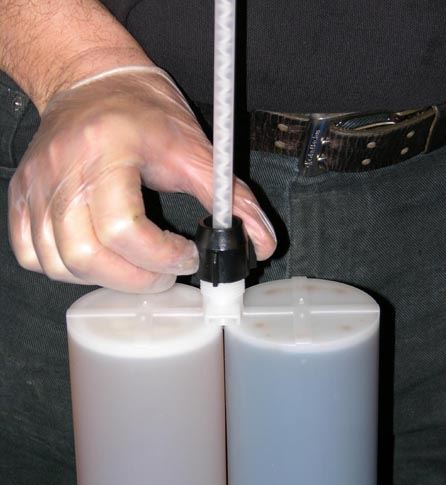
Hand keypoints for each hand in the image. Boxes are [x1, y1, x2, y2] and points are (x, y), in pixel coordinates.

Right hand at [8, 66, 276, 291]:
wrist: (93, 83)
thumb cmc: (144, 111)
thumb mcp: (195, 147)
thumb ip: (232, 198)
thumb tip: (262, 244)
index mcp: (106, 149)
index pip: (124, 228)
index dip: (161, 258)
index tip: (187, 257)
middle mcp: (61, 169)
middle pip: (86, 255)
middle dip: (136, 280)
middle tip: (164, 275)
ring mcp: (35, 186)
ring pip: (59, 264)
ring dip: (105, 279)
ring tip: (135, 267)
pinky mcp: (21, 198)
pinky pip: (32, 256)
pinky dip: (67, 270)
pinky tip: (98, 258)